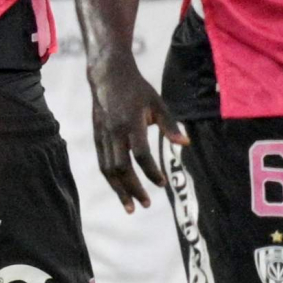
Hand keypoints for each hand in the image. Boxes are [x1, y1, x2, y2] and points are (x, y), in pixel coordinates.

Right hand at [89, 53, 188, 211]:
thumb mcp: (157, 103)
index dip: (151, 172)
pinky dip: (111, 179)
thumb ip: (170, 126)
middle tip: (146, 204)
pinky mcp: (97, 137)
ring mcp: (103, 135)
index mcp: (131, 123)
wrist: (108, 75)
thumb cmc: (137, 90)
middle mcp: (115, 132)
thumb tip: (185, 144)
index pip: (140, 154)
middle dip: (134, 188)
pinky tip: (120, 190)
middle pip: (122, 167)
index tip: (162, 183)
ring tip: (131, 207)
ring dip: (120, 190)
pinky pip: (102, 163)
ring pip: (109, 169)